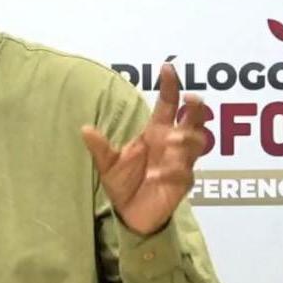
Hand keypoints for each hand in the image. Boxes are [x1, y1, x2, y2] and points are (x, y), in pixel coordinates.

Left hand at [80, 64, 207, 235]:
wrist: (129, 214)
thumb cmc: (122, 183)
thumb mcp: (108, 164)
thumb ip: (100, 147)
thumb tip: (85, 129)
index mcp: (155, 132)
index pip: (168, 104)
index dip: (170, 86)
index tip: (167, 68)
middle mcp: (171, 143)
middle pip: (194, 119)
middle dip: (197, 108)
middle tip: (192, 99)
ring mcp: (180, 162)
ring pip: (198, 142)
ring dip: (187, 138)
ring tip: (171, 140)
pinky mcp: (183, 182)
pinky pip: (185, 172)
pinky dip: (172, 171)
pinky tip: (157, 175)